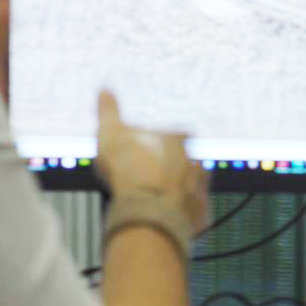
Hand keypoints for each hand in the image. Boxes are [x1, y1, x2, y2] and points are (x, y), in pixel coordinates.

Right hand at [95, 90, 210, 234]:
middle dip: (176, 165)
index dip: (168, 138)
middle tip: (154, 173)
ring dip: (182, 188)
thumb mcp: (110, 134)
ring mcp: (201, 188)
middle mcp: (195, 161)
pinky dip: (183, 212)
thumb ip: (108, 112)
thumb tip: (105, 91)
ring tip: (159, 196)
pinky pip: (194, 211)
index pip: (178, 133)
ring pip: (194, 185)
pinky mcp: (200, 214)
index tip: (158, 144)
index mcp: (176, 139)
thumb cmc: (129, 171)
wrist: (148, 211)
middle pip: (189, 159)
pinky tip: (166, 214)